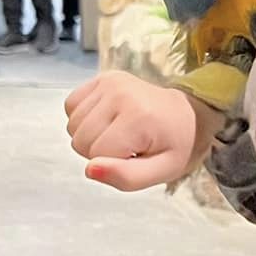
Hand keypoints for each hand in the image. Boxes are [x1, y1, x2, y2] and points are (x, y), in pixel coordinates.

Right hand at [65, 72, 217, 190]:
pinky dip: (83, 118)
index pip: (96, 155)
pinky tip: (107, 120)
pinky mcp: (102, 78)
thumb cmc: (174, 145)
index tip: (136, 155)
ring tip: (119, 133)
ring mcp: (109, 82)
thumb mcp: (161, 172)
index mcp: (138, 117)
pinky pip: (71, 105)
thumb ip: (127, 178)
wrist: (185, 115)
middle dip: (99, 152)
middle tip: (128, 145)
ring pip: (73, 125)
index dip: (112, 164)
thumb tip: (90, 169)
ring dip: (91, 136)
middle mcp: (120, 93)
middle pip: (80, 140)